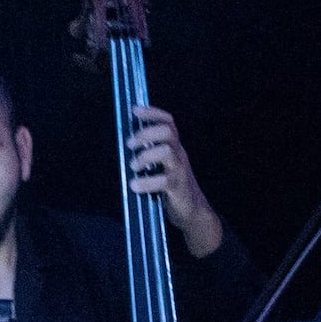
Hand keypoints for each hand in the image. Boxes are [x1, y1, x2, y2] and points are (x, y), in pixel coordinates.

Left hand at [125, 105, 223, 256]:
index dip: (152, 113)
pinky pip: (163, 180)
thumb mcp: (163, 166)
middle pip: (167, 131)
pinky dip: (146, 182)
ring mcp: (180, 170)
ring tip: (133, 167)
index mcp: (174, 147)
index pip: (168, 121)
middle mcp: (179, 154)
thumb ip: (150, 153)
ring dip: (145, 156)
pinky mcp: (178, 188)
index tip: (134, 110)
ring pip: (166, 151)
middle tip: (129, 144)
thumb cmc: (173, 186)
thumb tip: (127, 144)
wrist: (193, 211)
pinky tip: (135, 186)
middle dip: (146, 133)